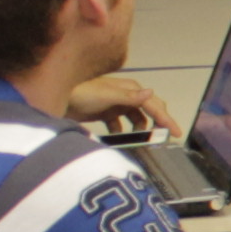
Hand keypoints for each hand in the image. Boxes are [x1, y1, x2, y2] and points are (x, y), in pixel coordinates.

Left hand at [63, 72, 179, 137]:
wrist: (53, 96)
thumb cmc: (80, 93)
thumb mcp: (106, 96)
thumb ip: (129, 96)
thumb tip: (151, 93)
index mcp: (130, 89)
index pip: (154, 105)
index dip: (166, 118)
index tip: (176, 133)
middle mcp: (126, 95)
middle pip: (149, 110)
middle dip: (159, 122)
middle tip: (166, 138)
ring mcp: (115, 104)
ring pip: (136, 118)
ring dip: (141, 129)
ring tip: (144, 142)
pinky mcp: (105, 113)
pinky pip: (120, 124)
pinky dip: (123, 132)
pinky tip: (121, 139)